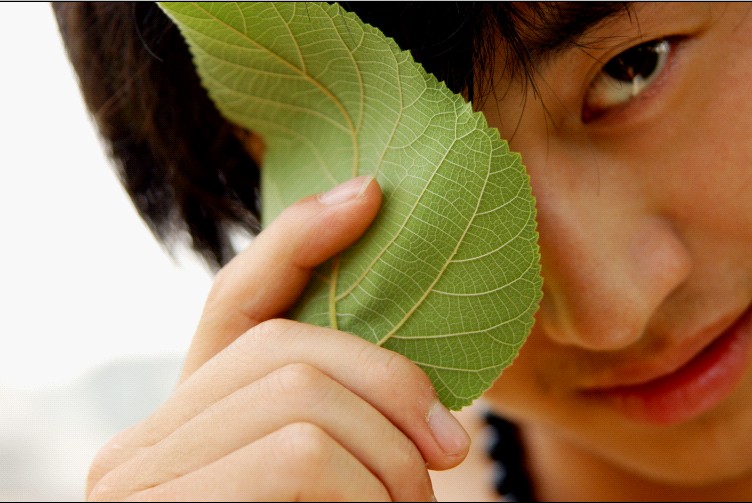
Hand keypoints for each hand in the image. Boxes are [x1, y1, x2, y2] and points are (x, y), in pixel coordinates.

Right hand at [86, 176, 469, 500]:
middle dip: (392, 386)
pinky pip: (303, 456)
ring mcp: (145, 479)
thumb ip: (338, 410)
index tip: (369, 195)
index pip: (237, 298)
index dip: (300, 237)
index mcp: (196, 419)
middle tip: (446, 454)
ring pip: (305, 402)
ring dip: (391, 464)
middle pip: (289, 346)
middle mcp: (148, 441)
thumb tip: (409, 354)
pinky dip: (370, 496)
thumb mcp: (341, 478)